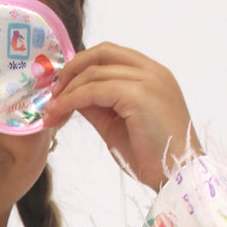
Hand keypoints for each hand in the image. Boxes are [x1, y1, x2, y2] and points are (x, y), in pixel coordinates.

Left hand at [42, 43, 201, 191]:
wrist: (176, 173)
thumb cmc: (151, 154)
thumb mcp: (116, 124)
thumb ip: (96, 106)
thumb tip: (71, 96)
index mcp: (151, 74)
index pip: (111, 54)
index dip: (82, 65)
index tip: (61, 88)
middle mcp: (152, 71)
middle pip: (102, 52)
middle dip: (71, 70)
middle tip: (52, 94)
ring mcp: (148, 80)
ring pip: (94, 72)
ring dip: (66, 91)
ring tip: (50, 112)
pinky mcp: (138, 95)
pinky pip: (94, 90)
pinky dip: (71, 100)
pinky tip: (58, 113)